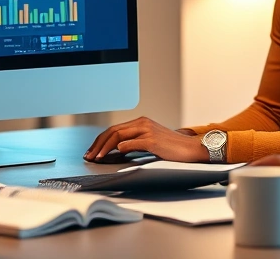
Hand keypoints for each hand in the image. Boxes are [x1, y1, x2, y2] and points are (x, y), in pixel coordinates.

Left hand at [84, 117, 209, 162]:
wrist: (191, 148)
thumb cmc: (172, 148)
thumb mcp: (151, 142)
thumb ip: (135, 143)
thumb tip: (117, 150)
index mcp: (141, 122)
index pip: (114, 129)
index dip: (100, 140)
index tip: (92, 151)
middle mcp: (142, 123)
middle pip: (113, 131)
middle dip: (98, 144)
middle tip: (89, 156)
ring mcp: (147, 130)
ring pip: (118, 136)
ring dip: (104, 147)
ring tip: (97, 158)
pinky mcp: (153, 140)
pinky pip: (132, 143)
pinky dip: (121, 148)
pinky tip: (114, 155)